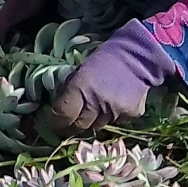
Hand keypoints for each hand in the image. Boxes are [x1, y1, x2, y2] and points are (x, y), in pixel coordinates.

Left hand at [47, 20, 174, 136]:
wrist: (135, 58)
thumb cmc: (101, 63)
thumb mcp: (78, 72)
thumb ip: (69, 92)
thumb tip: (58, 111)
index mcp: (80, 88)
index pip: (63, 115)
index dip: (55, 122)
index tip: (52, 124)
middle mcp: (97, 103)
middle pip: (79, 126)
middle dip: (70, 128)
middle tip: (66, 127)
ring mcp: (115, 111)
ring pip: (97, 126)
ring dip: (91, 122)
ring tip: (91, 112)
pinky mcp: (130, 115)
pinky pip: (115, 123)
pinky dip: (110, 118)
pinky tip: (111, 106)